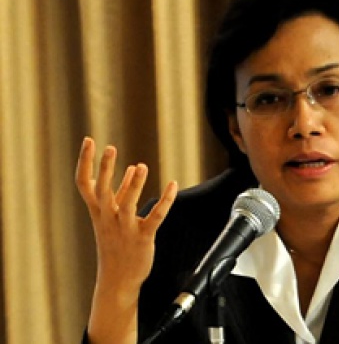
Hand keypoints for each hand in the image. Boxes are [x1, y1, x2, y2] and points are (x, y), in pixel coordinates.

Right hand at [76, 136, 176, 342]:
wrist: (117, 279)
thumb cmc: (115, 245)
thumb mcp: (112, 219)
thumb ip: (121, 193)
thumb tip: (131, 169)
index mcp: (98, 212)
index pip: (85, 183)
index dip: (85, 161)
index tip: (88, 140)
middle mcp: (108, 218)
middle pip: (102, 191)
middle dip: (106, 169)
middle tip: (110, 148)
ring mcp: (124, 228)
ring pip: (127, 204)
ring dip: (133, 185)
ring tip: (141, 166)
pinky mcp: (142, 238)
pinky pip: (155, 217)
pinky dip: (165, 201)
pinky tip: (172, 185)